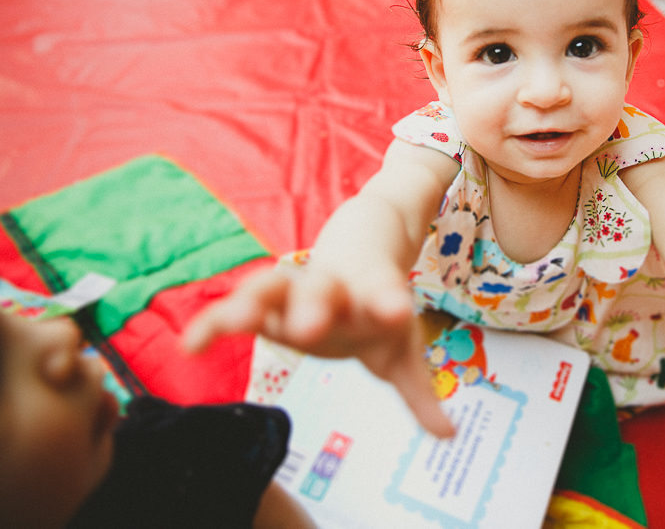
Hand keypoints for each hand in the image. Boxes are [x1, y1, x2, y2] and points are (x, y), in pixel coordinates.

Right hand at [183, 264, 455, 438]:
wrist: (359, 251)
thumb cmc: (377, 311)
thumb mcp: (401, 349)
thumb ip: (418, 392)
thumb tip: (449, 436)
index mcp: (372, 294)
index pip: (381, 295)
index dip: (388, 302)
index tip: (397, 309)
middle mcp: (331, 289)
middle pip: (319, 291)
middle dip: (313, 307)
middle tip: (309, 328)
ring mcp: (294, 290)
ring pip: (270, 287)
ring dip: (252, 303)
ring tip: (236, 323)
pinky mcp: (264, 302)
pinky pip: (233, 308)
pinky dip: (213, 323)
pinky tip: (191, 347)